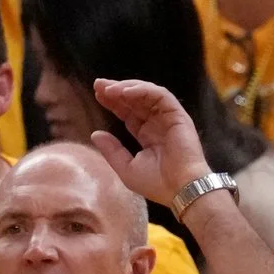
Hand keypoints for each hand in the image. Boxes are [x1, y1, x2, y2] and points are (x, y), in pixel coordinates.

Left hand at [89, 79, 210, 205]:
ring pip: (147, 94)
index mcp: (146, 134)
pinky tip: (126, 92)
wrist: (179, 189)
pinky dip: (143, 90)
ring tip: (110, 89)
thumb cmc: (156, 183)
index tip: (97, 94)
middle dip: (116, 90)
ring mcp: (168, 118)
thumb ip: (111, 150)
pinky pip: (160, 95)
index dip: (113, 102)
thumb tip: (94, 134)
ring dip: (128, 87)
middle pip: (135, 100)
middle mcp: (157, 123)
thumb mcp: (126, 168)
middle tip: (99, 84)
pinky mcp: (177, 115)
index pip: (128, 112)